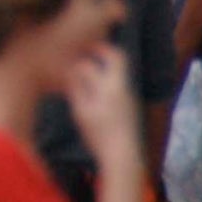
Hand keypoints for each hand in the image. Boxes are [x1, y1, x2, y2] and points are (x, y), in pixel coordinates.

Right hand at [61, 44, 138, 168]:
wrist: (123, 156)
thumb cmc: (99, 133)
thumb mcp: (81, 110)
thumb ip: (76, 86)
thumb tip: (71, 68)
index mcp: (113, 84)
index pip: (109, 55)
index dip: (95, 47)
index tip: (81, 45)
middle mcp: (124, 87)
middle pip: (119, 59)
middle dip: (104, 51)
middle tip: (87, 50)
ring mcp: (129, 98)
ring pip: (118, 73)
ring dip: (104, 67)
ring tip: (85, 71)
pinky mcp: (129, 108)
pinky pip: (118, 85)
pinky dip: (106, 81)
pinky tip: (93, 92)